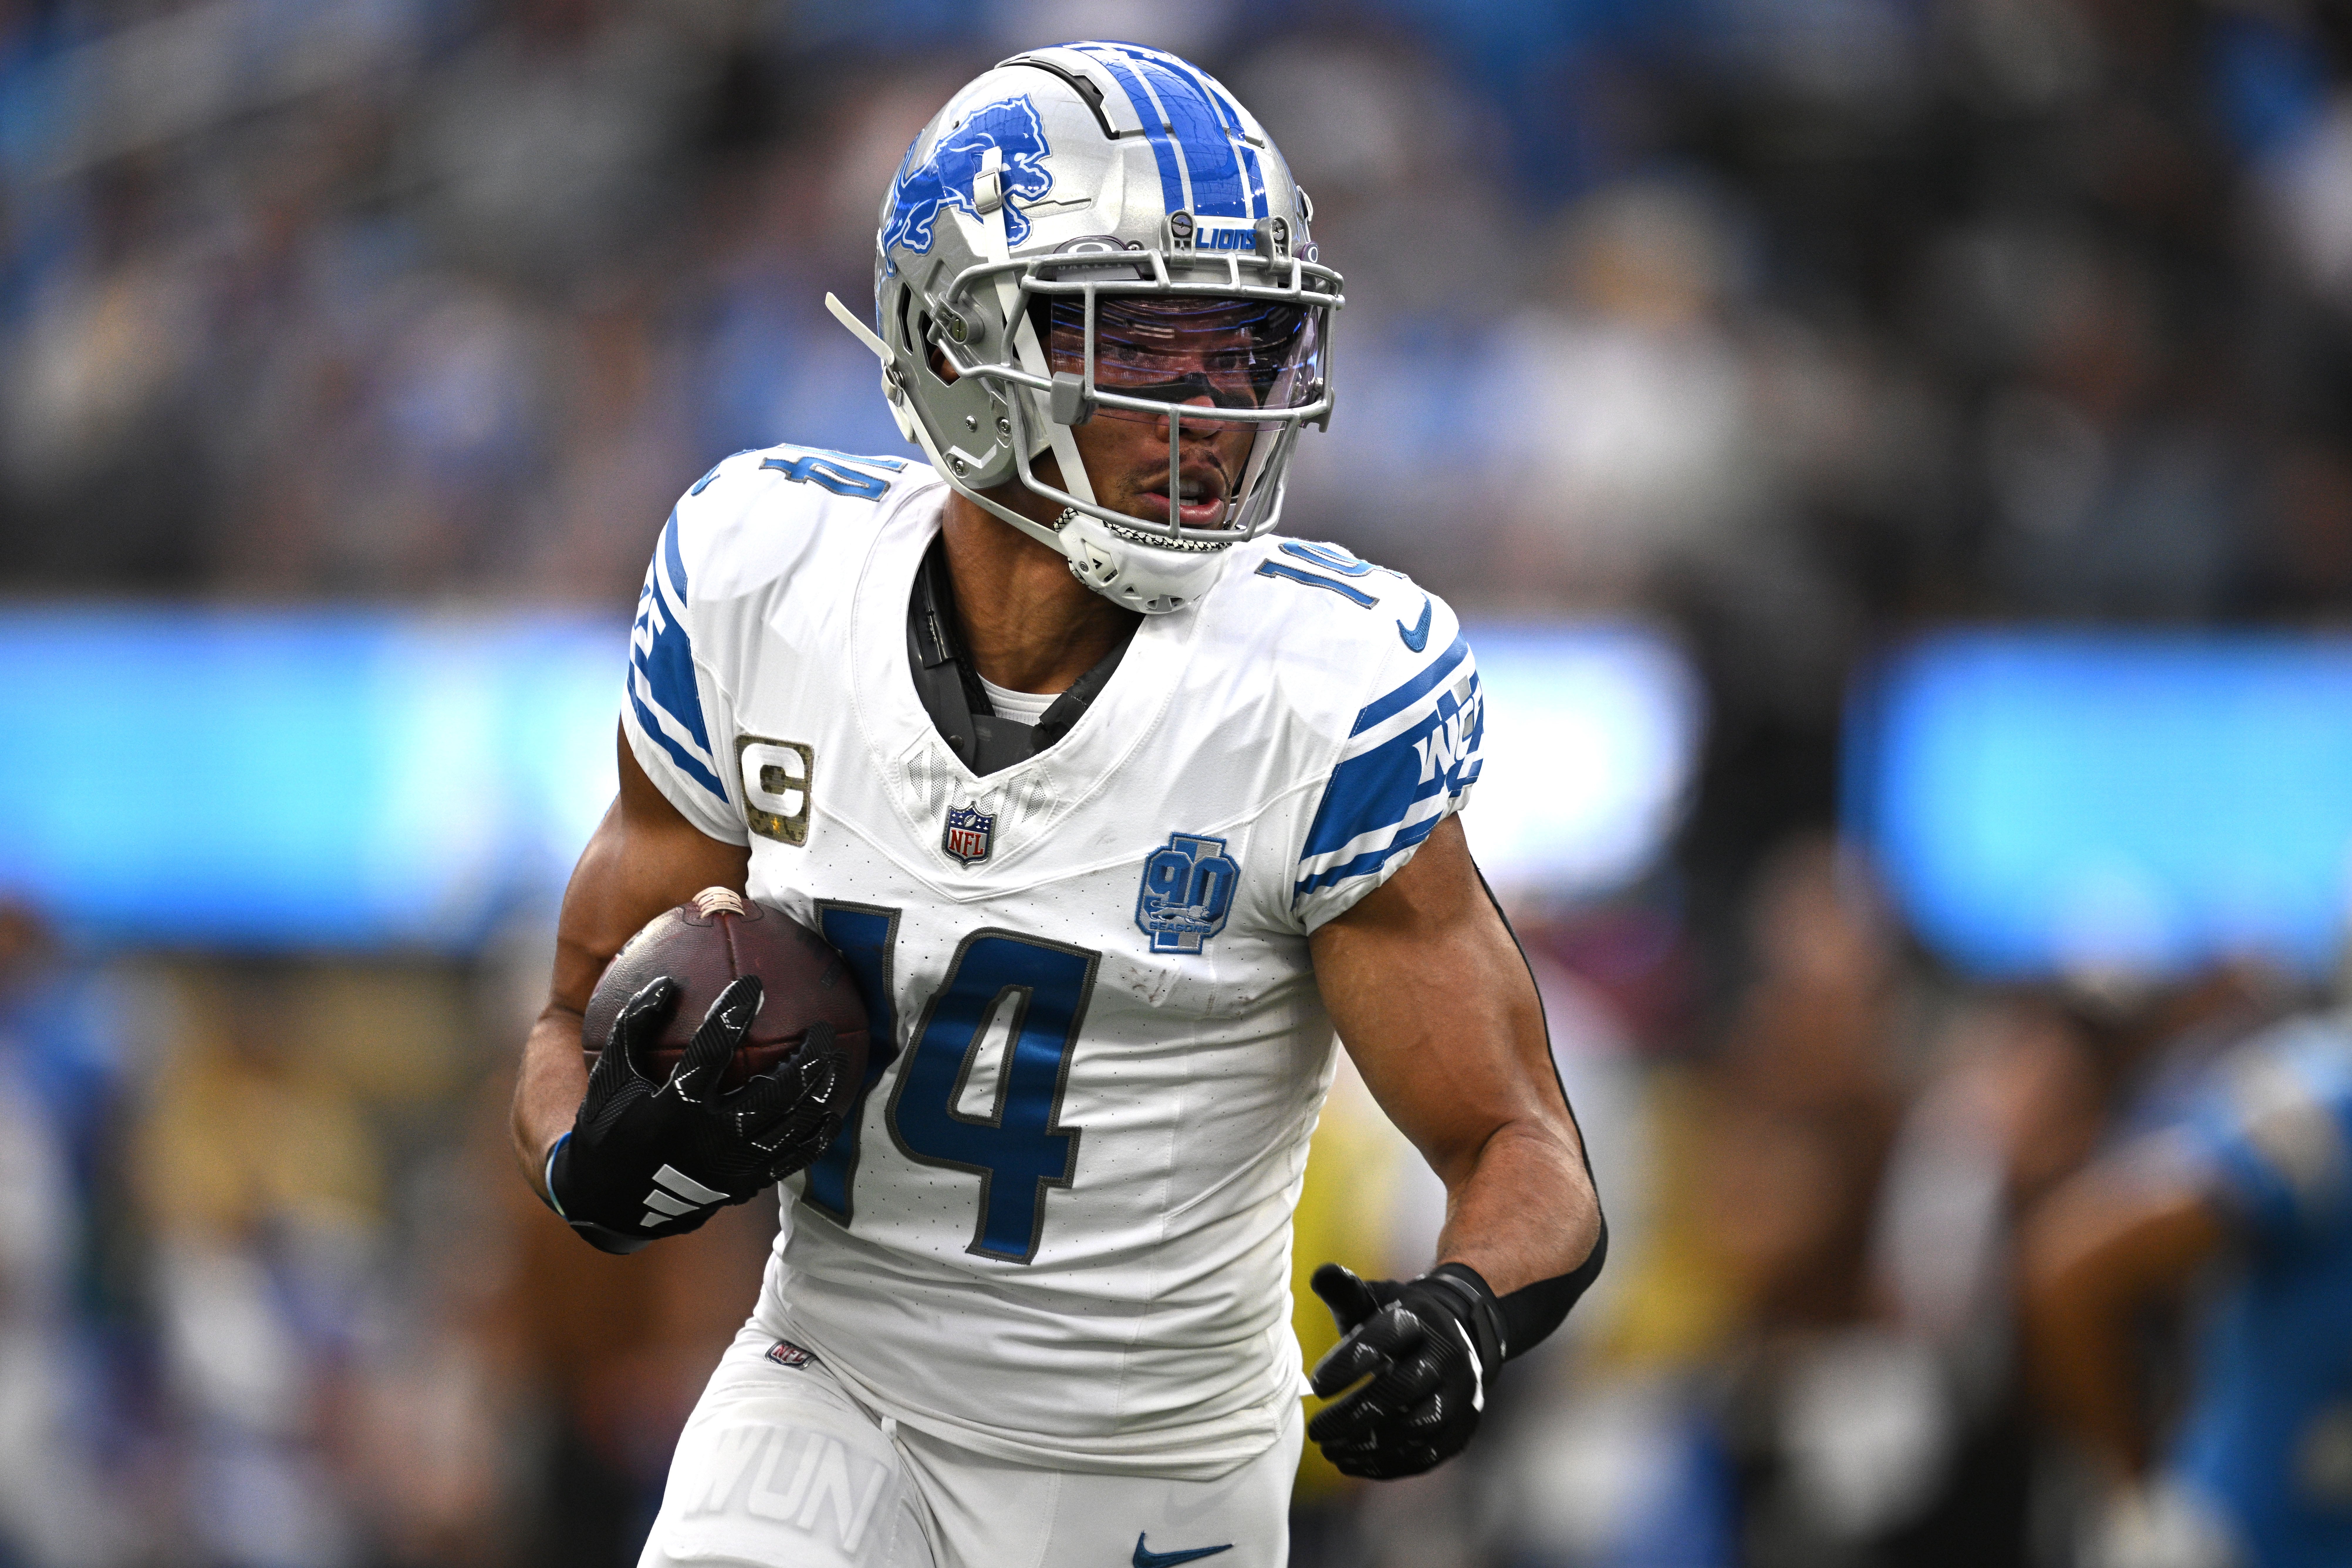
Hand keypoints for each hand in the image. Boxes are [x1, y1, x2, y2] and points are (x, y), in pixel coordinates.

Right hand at [548, 976, 846, 1253]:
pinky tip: (831, 1110)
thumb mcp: (609, 1077)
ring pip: (795, 1124)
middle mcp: (711, 1140)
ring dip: (822, 1088)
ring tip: (836, 1059)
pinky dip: (817, 1132)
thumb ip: (633, 1027)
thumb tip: (665, 981)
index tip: (755, 983)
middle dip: (808, 1055)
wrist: (612, 1202)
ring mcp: (734, 1166)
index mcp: (674, 1109)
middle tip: (821, 1027)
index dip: (735, 1012)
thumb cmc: (608, 1128)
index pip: (713, 1049)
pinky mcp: (747, 1184)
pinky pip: (795, 1157)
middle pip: (778, 1091)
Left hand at [1306, 1262, 1500, 1478]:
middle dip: (1354, 1415)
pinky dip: (1387, 1464)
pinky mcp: (1462, 1429)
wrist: (1458, 1338)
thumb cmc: (1399, 1321)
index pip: (1385, 1338)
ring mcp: (1461, 1396)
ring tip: (1329, 1450)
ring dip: (1369, 1446)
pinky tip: (1352, 1464)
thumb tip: (1321, 1274)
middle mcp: (1448, 1356)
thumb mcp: (1375, 1298)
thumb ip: (1345, 1289)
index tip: (1315, 1386)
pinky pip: (1426, 1454)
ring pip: (1416, 1428)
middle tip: (1315, 1430)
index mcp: (1420, 1319)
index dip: (1350, 1362)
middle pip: (1401, 1390)